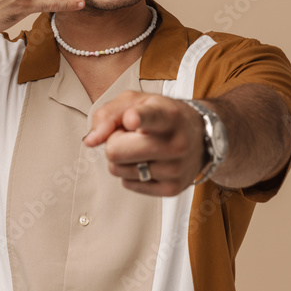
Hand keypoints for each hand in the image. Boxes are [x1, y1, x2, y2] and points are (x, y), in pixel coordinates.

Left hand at [83, 90, 206, 196]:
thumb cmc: (162, 115)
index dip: (139, 118)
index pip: (151, 116)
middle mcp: (175, 143)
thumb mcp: (136, 101)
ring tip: (144, 148)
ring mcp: (175, 169)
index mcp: (167, 114)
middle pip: (115, 150)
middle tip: (131, 136)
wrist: (200, 135)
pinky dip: (131, 173)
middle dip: (114, 142)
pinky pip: (128, 184)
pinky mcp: (172, 189)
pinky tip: (149, 162)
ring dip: (123, 159)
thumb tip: (91, 141)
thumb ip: (108, 114)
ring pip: (118, 170)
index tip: (132, 119)